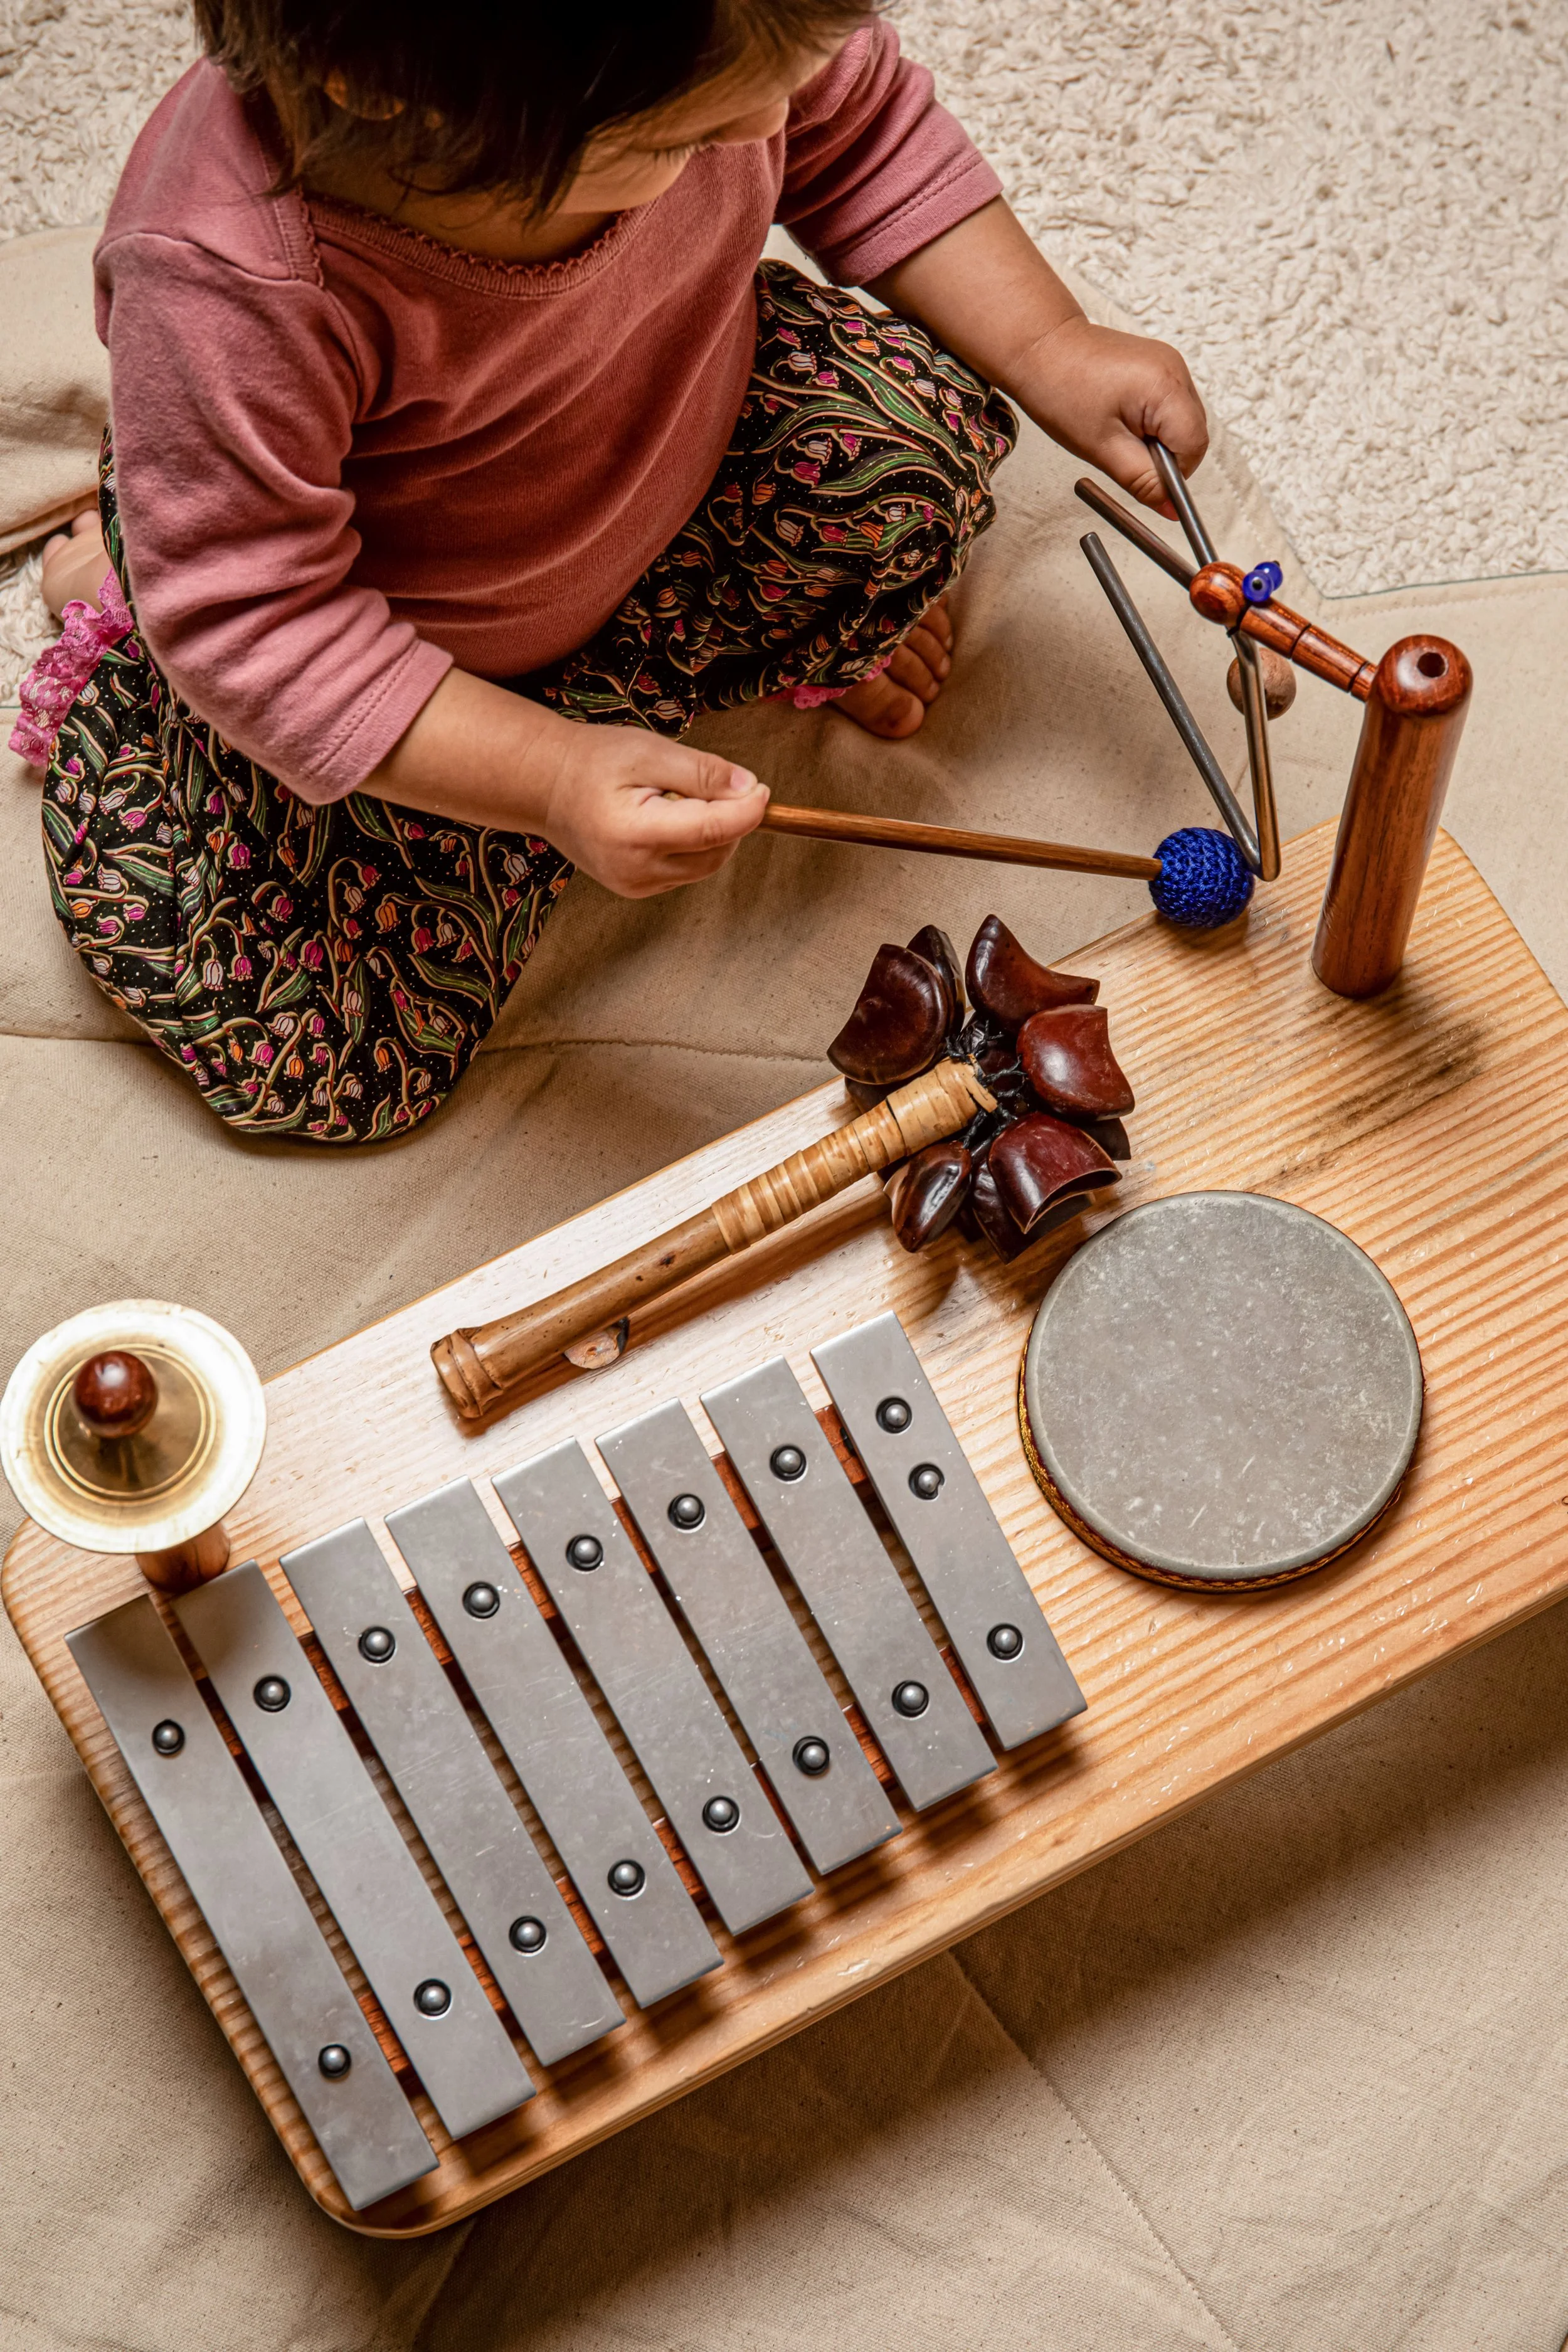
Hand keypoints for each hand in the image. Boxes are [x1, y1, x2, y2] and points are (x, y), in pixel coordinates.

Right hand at [363, 670, 768, 895]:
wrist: (544, 786)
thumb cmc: (593, 761)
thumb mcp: (650, 752)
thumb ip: (702, 773)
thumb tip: (750, 790)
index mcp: (635, 834)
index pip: (713, 831)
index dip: (748, 811)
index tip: (763, 789)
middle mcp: (636, 870)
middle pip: (715, 851)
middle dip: (730, 820)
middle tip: (718, 783)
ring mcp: (634, 885)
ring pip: (704, 864)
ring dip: (713, 834)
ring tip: (680, 798)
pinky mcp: (636, 889)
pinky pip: (685, 869)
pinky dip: (692, 845)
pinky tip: (667, 817)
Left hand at [1015, 314, 1207, 515]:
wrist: (1041, 347)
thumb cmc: (1061, 389)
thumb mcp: (1102, 449)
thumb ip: (1143, 481)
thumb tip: (1172, 510)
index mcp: (1166, 387)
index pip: (1194, 448)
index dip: (1171, 473)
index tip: (1141, 477)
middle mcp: (1176, 370)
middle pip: (1192, 436)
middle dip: (1162, 457)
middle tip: (1121, 452)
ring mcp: (1170, 365)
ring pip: (1180, 424)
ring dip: (1155, 441)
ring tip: (1117, 432)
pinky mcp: (1159, 366)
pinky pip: (1169, 408)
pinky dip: (1150, 424)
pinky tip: (1121, 419)